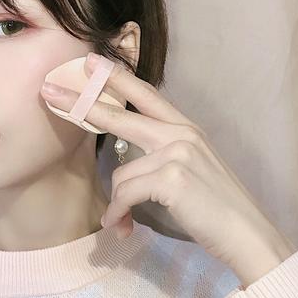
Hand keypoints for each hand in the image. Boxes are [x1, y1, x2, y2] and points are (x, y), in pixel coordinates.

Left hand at [40, 52, 295, 285]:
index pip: (146, 95)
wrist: (247, 235)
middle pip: (121, 114)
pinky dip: (120, 215)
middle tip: (49, 91)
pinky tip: (123, 228)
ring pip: (121, 173)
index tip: (92, 62)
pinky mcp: (171, 177)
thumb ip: (163, 159)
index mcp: (186, 129)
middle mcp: (181, 134)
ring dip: (118, 204)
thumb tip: (128, 169)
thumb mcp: (192, 172)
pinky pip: (126, 194)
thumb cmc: (218, 211)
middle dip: (82, 104)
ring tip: (122, 223)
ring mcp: (177, 153)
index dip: (117, 77)